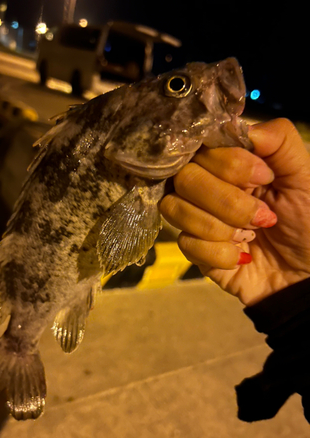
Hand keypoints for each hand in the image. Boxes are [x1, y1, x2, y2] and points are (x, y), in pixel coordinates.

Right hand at [159, 118, 309, 305]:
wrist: (304, 275)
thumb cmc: (307, 222)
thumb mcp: (304, 176)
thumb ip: (279, 141)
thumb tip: (238, 127)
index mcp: (229, 162)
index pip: (203, 146)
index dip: (229, 163)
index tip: (264, 178)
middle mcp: (205, 184)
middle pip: (184, 177)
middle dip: (228, 202)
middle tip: (263, 217)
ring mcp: (194, 216)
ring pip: (176, 208)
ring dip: (222, 228)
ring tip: (251, 236)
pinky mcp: (192, 248)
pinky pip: (187, 243)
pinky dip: (221, 253)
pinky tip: (242, 257)